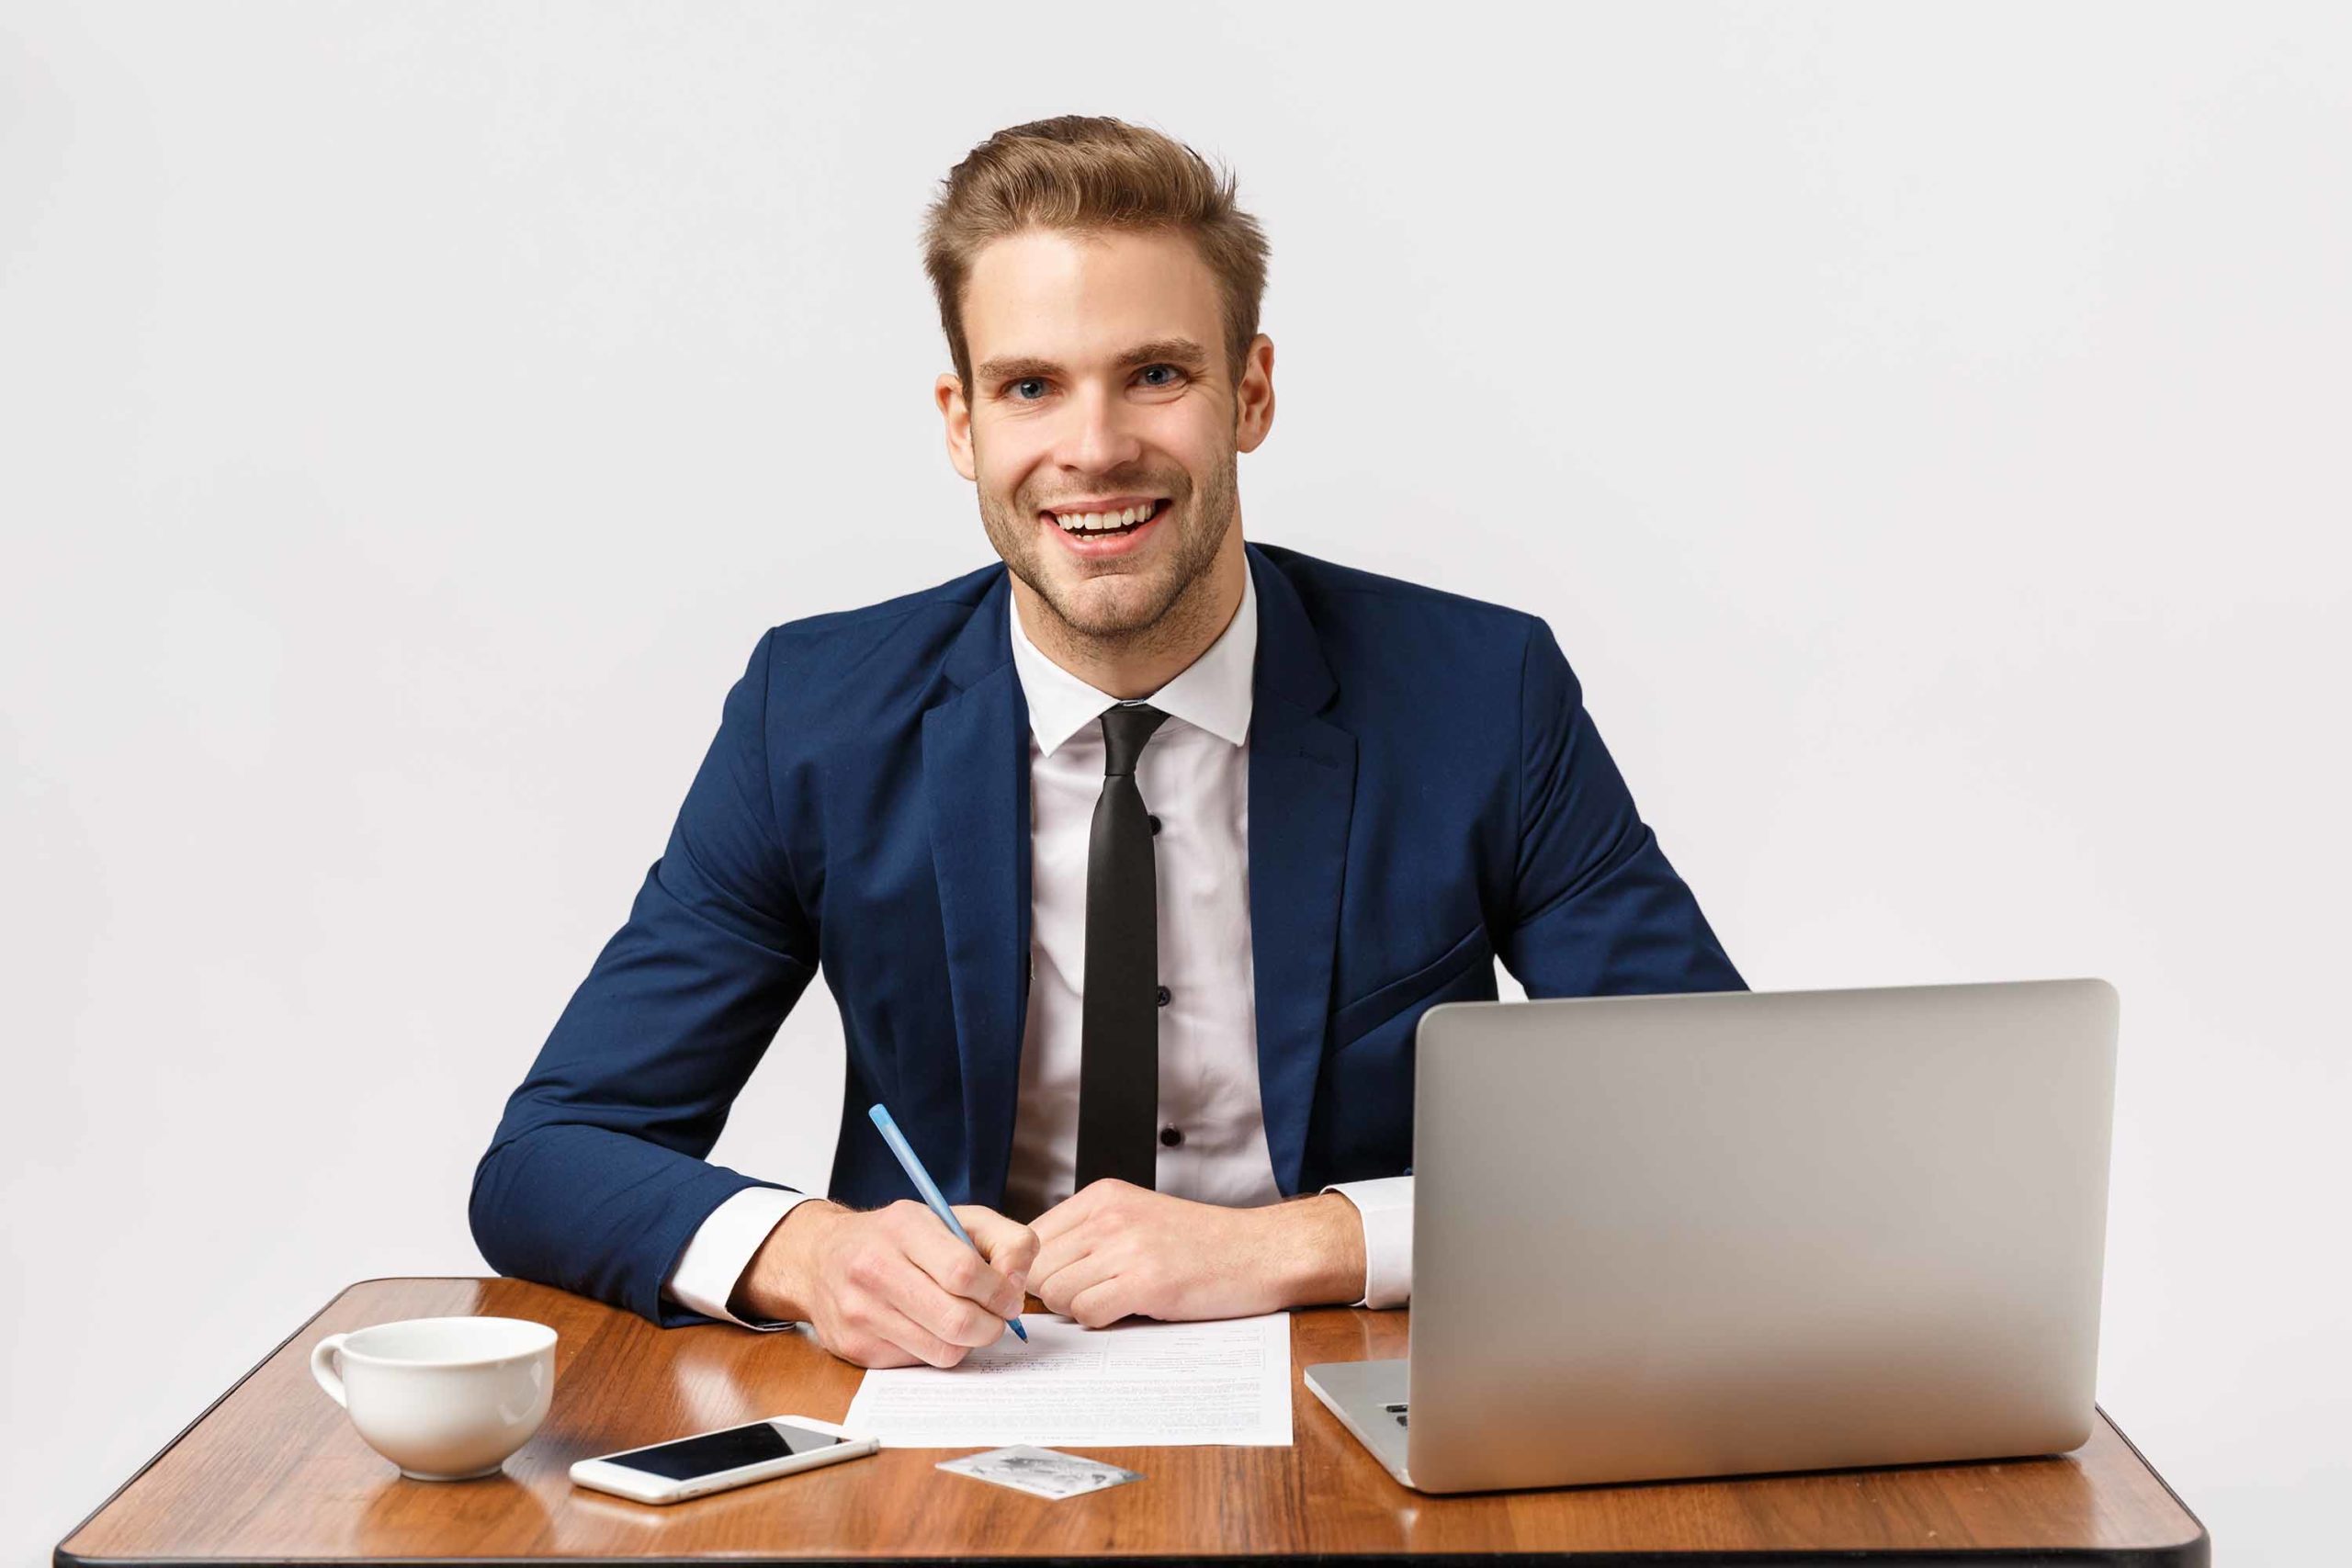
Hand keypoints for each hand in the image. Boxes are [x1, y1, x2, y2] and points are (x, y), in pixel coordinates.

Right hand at [736, 1199, 1037, 1368]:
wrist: (820, 1257)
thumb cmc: (897, 1237)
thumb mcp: (952, 1218)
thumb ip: (1004, 1240)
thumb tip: (1017, 1284)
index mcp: (904, 1227)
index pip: (964, 1272)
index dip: (999, 1292)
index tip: (1009, 1298)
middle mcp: (874, 1269)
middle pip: (957, 1321)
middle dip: (991, 1326)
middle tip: (996, 1318)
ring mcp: (861, 1313)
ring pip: (943, 1351)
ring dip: (967, 1342)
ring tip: (961, 1319)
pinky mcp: (856, 1349)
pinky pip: (919, 1363)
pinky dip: (935, 1349)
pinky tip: (925, 1326)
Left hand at [1028, 1181, 1365, 1327]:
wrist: (1259, 1251)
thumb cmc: (1201, 1242)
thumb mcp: (1136, 1217)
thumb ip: (1088, 1234)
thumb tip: (1036, 1270)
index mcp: (1102, 1196)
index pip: (1032, 1237)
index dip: (1038, 1269)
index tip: (1059, 1284)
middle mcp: (1109, 1217)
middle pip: (1039, 1269)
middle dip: (1056, 1293)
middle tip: (1091, 1297)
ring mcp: (1127, 1248)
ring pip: (1058, 1294)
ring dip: (1080, 1308)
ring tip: (1116, 1299)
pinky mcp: (1146, 1283)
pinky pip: (1088, 1314)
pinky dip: (1101, 1321)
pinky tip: (1130, 1309)